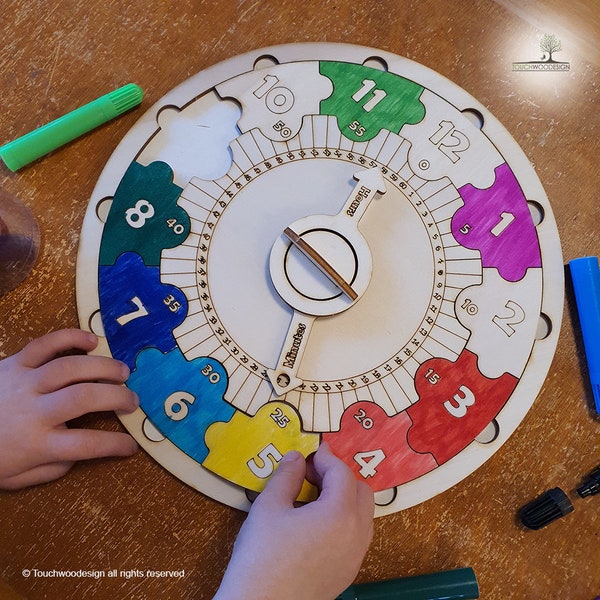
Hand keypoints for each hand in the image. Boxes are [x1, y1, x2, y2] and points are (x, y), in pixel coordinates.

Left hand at [0, 329, 137, 489]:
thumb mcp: (18, 478)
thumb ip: (54, 467)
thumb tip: (80, 453)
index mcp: (38, 443)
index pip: (88, 445)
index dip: (116, 445)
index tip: (132, 445)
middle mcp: (35, 410)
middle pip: (85, 397)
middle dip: (118, 396)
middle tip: (133, 400)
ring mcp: (25, 382)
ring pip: (71, 368)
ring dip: (103, 367)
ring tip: (122, 372)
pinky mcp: (14, 363)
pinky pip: (45, 344)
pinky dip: (71, 338)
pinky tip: (92, 341)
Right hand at [215, 442, 373, 599]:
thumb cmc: (263, 555)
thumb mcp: (269, 507)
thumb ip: (286, 476)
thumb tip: (296, 458)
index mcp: (340, 513)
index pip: (342, 473)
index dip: (326, 458)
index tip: (310, 452)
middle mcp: (357, 534)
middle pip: (361, 491)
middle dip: (339, 477)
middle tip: (310, 475)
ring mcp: (355, 556)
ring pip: (362, 514)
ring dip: (344, 498)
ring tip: (312, 498)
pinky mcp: (348, 573)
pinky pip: (356, 536)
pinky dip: (343, 520)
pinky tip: (315, 525)